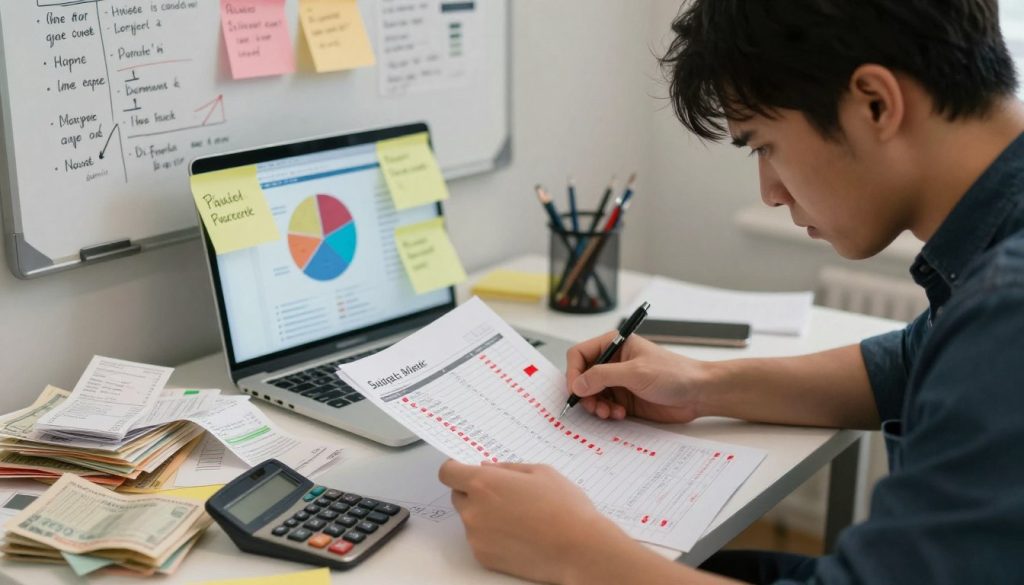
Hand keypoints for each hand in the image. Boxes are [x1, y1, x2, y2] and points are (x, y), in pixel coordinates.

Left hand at [438, 460, 634, 583]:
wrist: (579, 549)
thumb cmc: (564, 507)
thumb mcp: (540, 472)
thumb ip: (507, 468)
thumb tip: (486, 467)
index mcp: (484, 483)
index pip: (448, 472)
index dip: (456, 469)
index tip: (467, 470)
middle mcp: (473, 510)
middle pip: (457, 495)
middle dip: (473, 492)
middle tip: (503, 494)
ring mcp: (476, 536)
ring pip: (470, 519)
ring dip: (485, 514)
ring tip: (518, 517)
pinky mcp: (484, 557)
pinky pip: (480, 540)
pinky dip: (492, 536)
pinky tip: (518, 534)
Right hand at [566, 332, 708, 422]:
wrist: (698, 394)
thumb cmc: (674, 373)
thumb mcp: (636, 372)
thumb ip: (603, 376)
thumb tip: (577, 384)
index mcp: (614, 345)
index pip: (579, 355)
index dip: (573, 372)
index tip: (576, 390)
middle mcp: (613, 362)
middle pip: (582, 377)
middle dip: (585, 394)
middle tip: (593, 406)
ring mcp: (618, 382)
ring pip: (591, 395)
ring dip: (596, 406)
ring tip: (608, 412)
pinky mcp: (624, 399)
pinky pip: (604, 407)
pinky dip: (607, 413)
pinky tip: (619, 414)